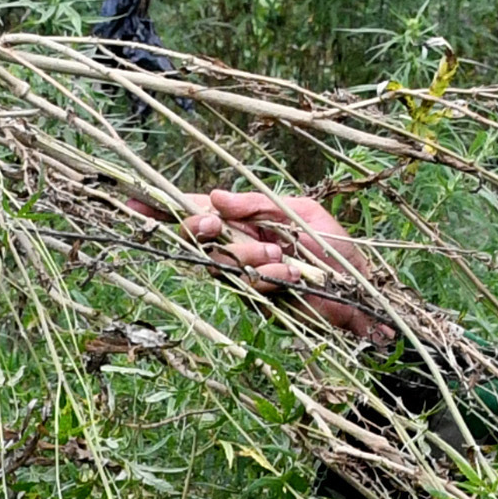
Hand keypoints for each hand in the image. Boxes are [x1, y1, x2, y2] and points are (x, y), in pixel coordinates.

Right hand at [174, 188, 390, 339]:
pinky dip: (270, 277)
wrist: (363, 293)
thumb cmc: (336, 248)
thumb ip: (257, 205)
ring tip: (280, 254)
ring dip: (247, 256)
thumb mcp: (300, 212)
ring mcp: (247, 277)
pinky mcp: (259, 302)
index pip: (198, 210)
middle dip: (200, 229)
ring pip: (220, 264)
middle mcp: (240, 248)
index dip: (165, 206)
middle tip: (213, 225)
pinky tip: (293, 275)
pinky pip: (248, 286)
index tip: (134, 199)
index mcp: (246, 221)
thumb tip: (215, 196)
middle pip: (196, 239)